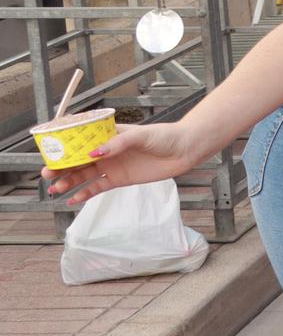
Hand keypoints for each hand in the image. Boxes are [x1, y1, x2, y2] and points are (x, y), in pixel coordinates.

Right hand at [42, 121, 206, 205]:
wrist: (184, 150)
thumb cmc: (163, 136)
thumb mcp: (140, 135)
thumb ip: (117, 143)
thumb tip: (94, 153)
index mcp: (108, 135)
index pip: (80, 141)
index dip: (64, 148)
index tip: (49, 154)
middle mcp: (106, 151)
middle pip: (78, 160)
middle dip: (61, 167)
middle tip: (46, 174)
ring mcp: (112, 166)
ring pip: (84, 175)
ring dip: (69, 182)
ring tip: (55, 189)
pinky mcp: (120, 179)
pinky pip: (99, 188)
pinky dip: (86, 194)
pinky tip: (73, 200)